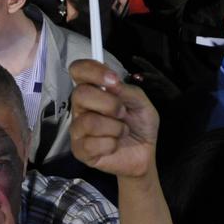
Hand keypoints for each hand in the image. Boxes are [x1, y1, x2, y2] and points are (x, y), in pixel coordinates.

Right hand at [69, 59, 158, 179]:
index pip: (78, 70)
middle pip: (80, 94)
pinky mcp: (80, 150)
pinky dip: (111, 144)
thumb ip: (127, 91)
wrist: (145, 153)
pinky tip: (115, 145)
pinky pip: (91, 144)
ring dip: (114, 128)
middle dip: (109, 104)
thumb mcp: (142, 103)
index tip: (113, 80)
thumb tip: (112, 84)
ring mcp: (78, 129)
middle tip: (123, 112)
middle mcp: (82, 107)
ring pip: (88, 121)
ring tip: (122, 131)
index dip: (92, 70)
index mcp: (94, 90)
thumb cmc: (139, 125)